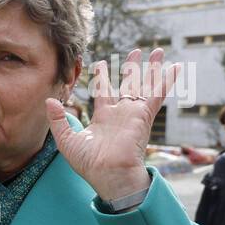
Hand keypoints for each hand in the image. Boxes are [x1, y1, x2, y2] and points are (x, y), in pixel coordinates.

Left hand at [46, 48, 181, 202]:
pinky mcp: (144, 116)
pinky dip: (166, 81)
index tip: (101, 62)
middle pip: (128, 84)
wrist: (108, 174)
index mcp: (103, 118)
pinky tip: (175, 67)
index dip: (102, 77)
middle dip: (131, 68)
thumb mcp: (66, 140)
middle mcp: (120, 114)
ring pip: (144, 85)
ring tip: (156, 50)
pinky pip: (158, 95)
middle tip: (135, 51)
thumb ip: (58, 120)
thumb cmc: (88, 163)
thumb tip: (49, 101)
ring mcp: (133, 114)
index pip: (104, 92)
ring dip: (151, 68)